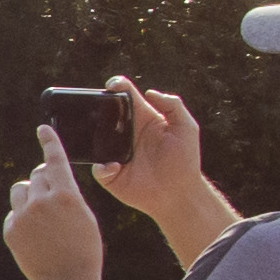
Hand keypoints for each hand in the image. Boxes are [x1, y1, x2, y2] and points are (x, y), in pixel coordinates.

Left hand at [2, 130, 106, 279]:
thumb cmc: (83, 247)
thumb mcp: (83, 215)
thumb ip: (64, 193)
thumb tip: (42, 178)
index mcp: (67, 195)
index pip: (55, 160)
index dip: (49, 142)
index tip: (42, 129)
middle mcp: (43, 201)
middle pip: (37, 175)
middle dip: (44, 182)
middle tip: (53, 199)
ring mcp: (24, 216)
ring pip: (21, 190)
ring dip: (30, 195)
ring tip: (42, 215)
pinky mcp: (11, 229)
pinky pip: (15, 212)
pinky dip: (23, 217)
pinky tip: (35, 234)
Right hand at [98, 77, 226, 255]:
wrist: (179, 194)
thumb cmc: (185, 161)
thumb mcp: (187, 128)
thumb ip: (174, 106)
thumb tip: (151, 91)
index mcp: (142, 119)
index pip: (126, 98)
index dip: (117, 87)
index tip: (112, 85)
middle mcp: (125, 134)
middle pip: (104, 115)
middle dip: (96, 108)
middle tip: (95, 106)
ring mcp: (115, 153)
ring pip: (94, 140)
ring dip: (92, 136)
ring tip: (98, 137)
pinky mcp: (110, 174)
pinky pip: (97, 167)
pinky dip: (102, 167)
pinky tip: (115, 167)